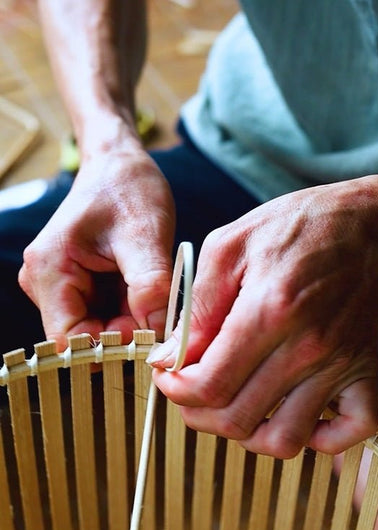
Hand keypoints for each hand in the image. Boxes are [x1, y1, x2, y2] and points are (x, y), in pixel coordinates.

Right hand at [18, 141, 174, 349]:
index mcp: (49, 269)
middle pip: (86, 337)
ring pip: (100, 327)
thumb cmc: (127, 188)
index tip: (150, 337)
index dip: (111, 347)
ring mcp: (61, 285)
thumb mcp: (144, 233)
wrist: (120, 165)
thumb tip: (157, 334)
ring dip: (131, 321)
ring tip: (154, 291)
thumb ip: (150, 285)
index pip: (71, 339)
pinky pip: (106, 314)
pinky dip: (131, 311)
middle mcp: (46, 282)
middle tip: (161, 314)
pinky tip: (147, 289)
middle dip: (126, 334)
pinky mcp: (79, 285)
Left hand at [150, 175, 377, 457]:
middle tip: (189, 390)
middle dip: (197, 413)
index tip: (168, 375)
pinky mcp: (363, 371)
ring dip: (246, 435)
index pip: (209, 385)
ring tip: (231, 405)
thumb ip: (196, 307)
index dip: (176, 390)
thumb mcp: (227, 248)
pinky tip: (292, 415)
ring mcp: (338, 364)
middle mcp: (307, 346)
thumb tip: (170, 357)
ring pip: (285, 440)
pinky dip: (319, 439)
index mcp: (267, 310)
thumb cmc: (293, 228)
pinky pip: (350, 431)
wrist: (362, 227)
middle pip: (238, 418)